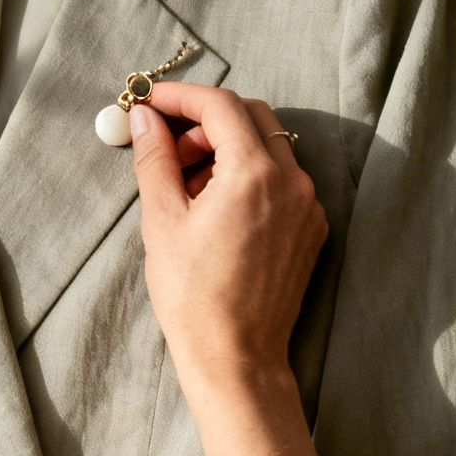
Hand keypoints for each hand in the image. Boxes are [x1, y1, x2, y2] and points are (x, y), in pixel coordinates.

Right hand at [127, 82, 328, 395]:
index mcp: (255, 174)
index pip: (221, 106)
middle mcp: (293, 182)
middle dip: (205, 121)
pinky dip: (248, 176)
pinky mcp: (311, 228)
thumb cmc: (194, 296)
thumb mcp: (163, 220)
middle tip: (167, 147)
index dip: (181, 97)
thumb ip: (155, 159)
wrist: (236, 357)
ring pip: (269, 147)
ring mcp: (308, 206)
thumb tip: (144, 119)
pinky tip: (215, 205)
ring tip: (186, 183)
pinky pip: (281, 180)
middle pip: (251, 117)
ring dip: (226, 148)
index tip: (151, 102)